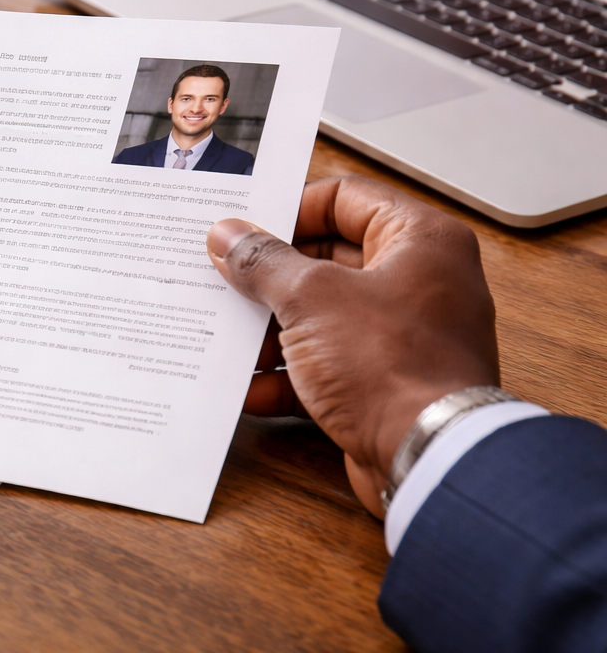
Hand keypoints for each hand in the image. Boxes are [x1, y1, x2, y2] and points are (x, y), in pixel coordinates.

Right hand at [206, 175, 499, 516]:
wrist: (429, 458)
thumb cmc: (395, 368)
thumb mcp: (311, 298)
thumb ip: (263, 262)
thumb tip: (230, 237)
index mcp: (420, 241)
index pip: (344, 198)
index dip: (290, 209)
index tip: (245, 229)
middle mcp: (420, 282)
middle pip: (328, 258)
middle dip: (271, 275)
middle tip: (225, 277)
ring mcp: (403, 335)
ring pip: (322, 315)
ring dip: (272, 327)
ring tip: (228, 333)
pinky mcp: (386, 382)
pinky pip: (327, 365)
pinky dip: (288, 374)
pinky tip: (250, 386)